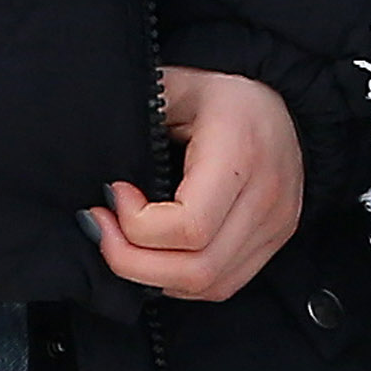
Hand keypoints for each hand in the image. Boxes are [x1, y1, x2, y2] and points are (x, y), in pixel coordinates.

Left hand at [85, 66, 304, 302]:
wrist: (285, 104)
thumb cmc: (224, 93)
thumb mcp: (176, 86)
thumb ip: (138, 115)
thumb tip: (85, 146)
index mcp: (240, 152)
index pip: (190, 226)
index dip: (137, 225)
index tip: (112, 192)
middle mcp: (266, 198)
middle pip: (197, 269)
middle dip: (133, 262)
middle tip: (103, 229)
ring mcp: (275, 227)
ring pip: (208, 285)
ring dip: (153, 275)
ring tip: (123, 241)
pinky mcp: (273, 244)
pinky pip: (222, 285)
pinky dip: (179, 279)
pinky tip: (156, 253)